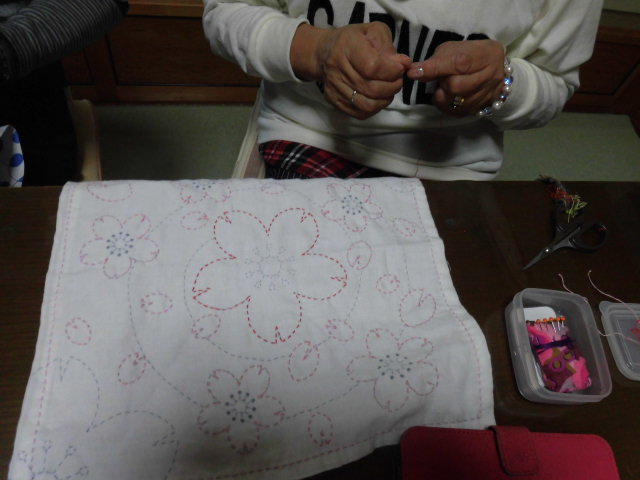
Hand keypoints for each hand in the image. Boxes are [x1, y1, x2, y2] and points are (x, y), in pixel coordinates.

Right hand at [291, 22, 410, 119]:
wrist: (323, 52)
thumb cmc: (352, 40)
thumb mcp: (373, 31)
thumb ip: (388, 46)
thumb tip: (403, 63)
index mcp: (347, 47)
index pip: (372, 67)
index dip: (392, 71)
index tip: (400, 68)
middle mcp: (337, 68)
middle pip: (371, 88)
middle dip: (393, 86)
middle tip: (398, 80)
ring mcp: (334, 87)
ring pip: (366, 104)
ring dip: (385, 100)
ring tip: (390, 89)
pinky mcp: (334, 100)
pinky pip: (359, 113)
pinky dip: (374, 108)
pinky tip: (378, 98)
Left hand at [406, 40, 504, 116]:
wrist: (492, 69)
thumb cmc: (469, 54)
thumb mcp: (453, 49)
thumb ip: (436, 61)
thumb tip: (414, 72)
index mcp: (486, 54)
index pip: (457, 63)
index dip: (434, 68)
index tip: (413, 72)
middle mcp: (491, 76)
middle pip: (456, 87)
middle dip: (442, 83)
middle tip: (441, 78)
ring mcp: (487, 95)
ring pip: (455, 102)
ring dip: (443, 95)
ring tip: (446, 86)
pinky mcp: (480, 109)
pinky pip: (456, 112)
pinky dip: (446, 105)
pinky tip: (448, 97)